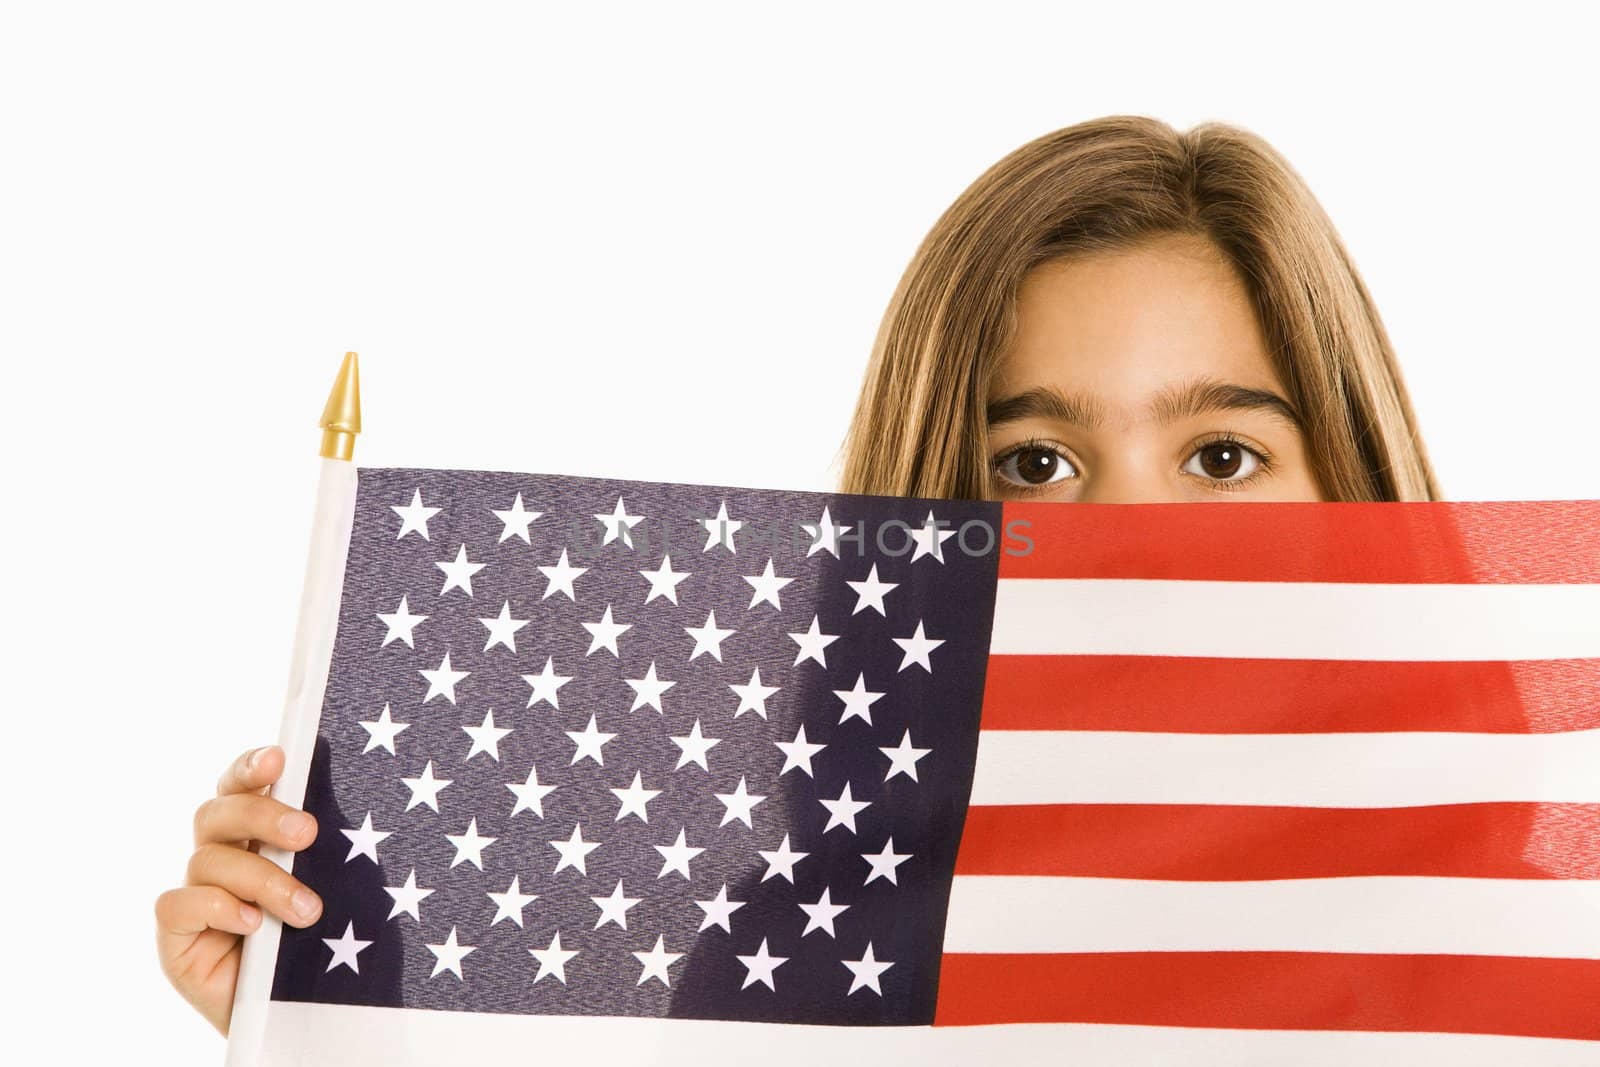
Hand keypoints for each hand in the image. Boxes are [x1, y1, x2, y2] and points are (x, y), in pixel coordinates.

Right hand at [155, 745, 322, 1034]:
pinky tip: (252, 924)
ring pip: (209, 859)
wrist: (300, 1015)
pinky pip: (179, 903)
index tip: (279, 757)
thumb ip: (332, 852)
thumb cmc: (325, 946)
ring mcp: (196, 894)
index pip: (242, 786)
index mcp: (256, 837)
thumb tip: (364, 808)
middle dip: (262, 815)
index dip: (252, 766)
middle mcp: (221, 857)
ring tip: (306, 910)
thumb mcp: (340, 892)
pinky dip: (218, 907)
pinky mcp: (176, 934)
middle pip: (218, 812)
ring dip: (262, 879)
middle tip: (307, 833)